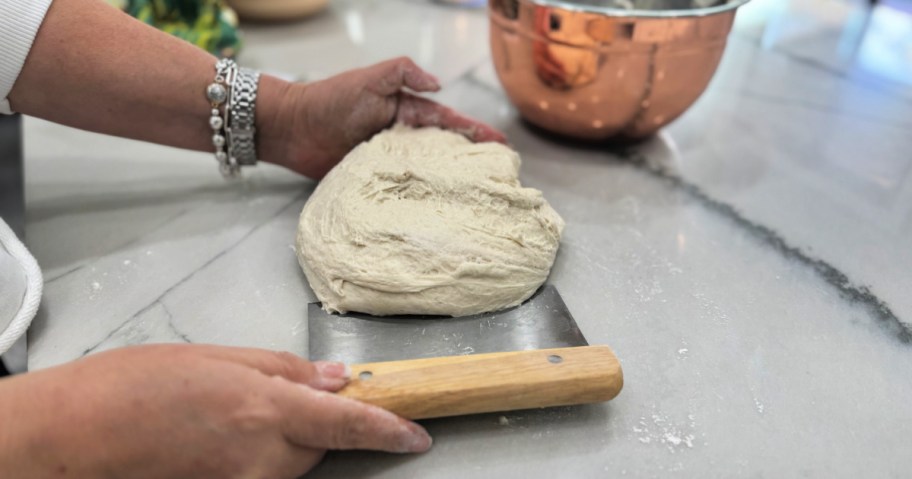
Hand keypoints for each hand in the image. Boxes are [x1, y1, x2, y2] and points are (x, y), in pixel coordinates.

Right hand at [0, 344, 431, 477]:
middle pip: (320, 445)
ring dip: (283, 442)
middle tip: (270, 399)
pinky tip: (220, 439)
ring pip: (293, 464)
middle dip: (313, 423)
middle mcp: (264, 456)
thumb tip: (337, 378)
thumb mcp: (220, 357)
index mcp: (268, 408)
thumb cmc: (139, 385)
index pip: (351, 424)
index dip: (390, 431)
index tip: (416, 436)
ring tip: (228, 417)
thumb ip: (287, 370)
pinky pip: (263, 477)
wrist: (79, 433)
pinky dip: (258, 459)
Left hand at [259, 57, 507, 178]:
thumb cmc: (330, 100)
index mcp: (406, 111)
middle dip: (470, 161)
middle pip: (443, 150)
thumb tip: (440, 86)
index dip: (475, 132)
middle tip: (498, 177)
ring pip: (425, 172)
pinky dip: (417, 200)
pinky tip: (434, 212)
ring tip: (475, 200)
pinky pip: (399, 191)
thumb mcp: (370, 78)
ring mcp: (387, 161)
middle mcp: (401, 137)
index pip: (448, 121)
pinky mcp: (371, 181)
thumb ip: (403, 72)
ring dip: (448, 184)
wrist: (292, 127)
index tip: (502, 145)